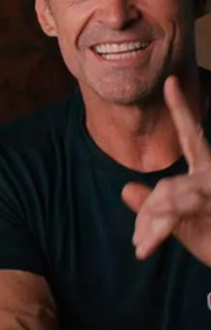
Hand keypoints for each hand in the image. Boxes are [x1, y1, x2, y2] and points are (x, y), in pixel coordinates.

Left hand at [122, 75, 210, 265]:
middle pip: (167, 184)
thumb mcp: (181, 227)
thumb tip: (126, 189)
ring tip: (141, 246)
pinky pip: (175, 212)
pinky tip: (144, 248)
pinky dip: (156, 231)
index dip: (181, 109)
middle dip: (150, 212)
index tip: (171, 81)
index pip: (191, 135)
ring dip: (150, 225)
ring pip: (167, 194)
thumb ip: (155, 208)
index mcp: (206, 172)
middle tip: (137, 241)